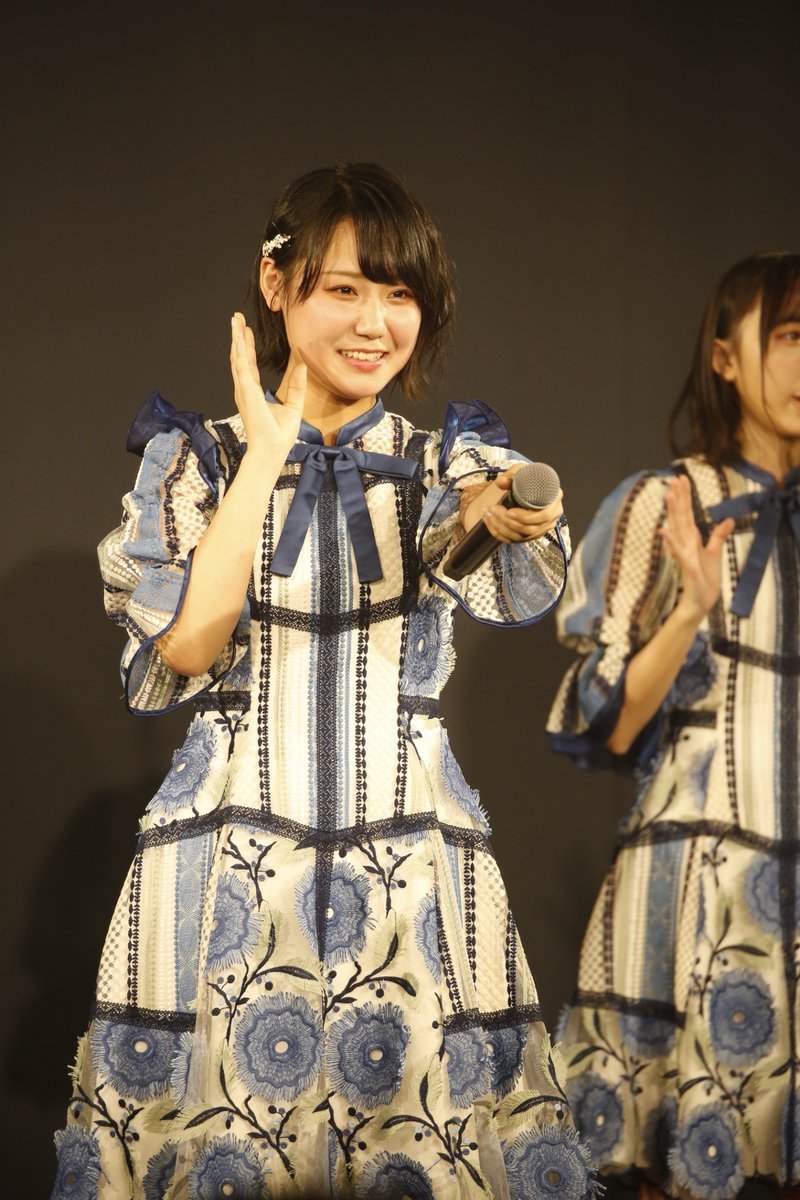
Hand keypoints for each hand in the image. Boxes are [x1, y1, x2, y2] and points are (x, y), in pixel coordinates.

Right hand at [229, 312, 303, 455]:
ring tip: (235, 321)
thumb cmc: (278, 436)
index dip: (247, 347)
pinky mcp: (247, 393)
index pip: (248, 365)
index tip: (246, 331)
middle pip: (239, 358)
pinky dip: (239, 352)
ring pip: (238, 358)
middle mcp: (245, 390)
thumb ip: (296, 386)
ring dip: (236, 339)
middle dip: (238, 337)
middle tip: (236, 318)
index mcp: (253, 393)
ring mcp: (244, 391)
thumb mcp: (293, 406)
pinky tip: (239, 338)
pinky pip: (242, 368)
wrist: (271, 452)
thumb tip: (303, 366)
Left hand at [481, 463, 563, 542]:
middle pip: (530, 528)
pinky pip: (514, 540)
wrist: (527, 486)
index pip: (544, 515)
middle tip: (494, 510)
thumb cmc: (527, 480)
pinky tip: (490, 522)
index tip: (509, 512)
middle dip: (508, 522)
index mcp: (554, 499)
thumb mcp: (521, 475)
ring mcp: (541, 528)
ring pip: (521, 536)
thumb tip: (500, 482)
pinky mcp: (530, 535)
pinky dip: (499, 533)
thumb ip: (511, 479)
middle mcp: (551, 516)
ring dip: (501, 527)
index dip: (526, 517)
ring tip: (488, 514)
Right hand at [660, 474, 734, 619]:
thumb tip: (728, 518)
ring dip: (672, 512)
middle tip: (673, 478)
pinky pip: (678, 552)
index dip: (685, 496)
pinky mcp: (686, 566)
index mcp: (691, 538)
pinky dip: (671, 541)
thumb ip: (719, 535)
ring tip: (668, 495)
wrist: (699, 601)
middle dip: (678, 497)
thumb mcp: (715, 553)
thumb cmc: (705, 579)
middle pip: (681, 516)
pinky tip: (664, 531)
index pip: (687, 513)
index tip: (681, 478)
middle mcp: (685, 543)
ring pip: (678, 529)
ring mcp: (684, 553)